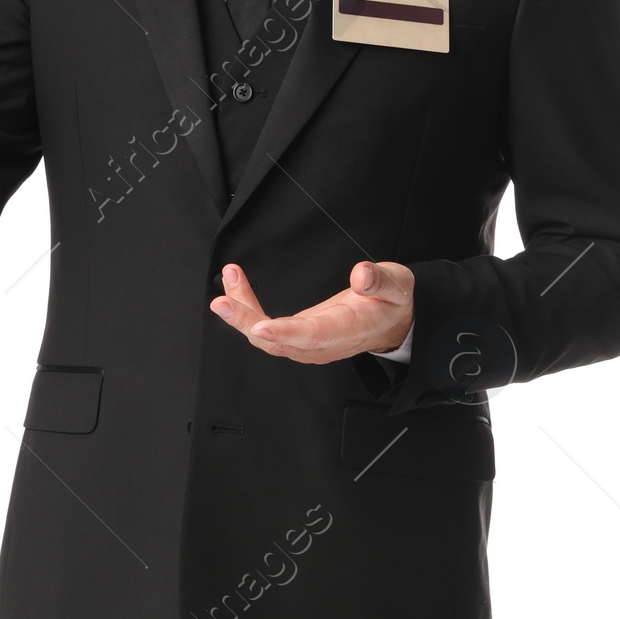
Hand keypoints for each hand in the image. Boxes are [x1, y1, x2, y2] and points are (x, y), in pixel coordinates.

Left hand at [210, 259, 413, 362]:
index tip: (259, 327)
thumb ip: (381, 280)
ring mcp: (306, 344)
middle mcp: (322, 343)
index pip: (313, 336)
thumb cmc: (391, 304)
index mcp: (346, 330)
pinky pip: (266, 330)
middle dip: (246, 322)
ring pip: (266, 338)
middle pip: (277, 342)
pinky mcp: (297, 336)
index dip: (286, 333)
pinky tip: (235, 287)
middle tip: (221, 302)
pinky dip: (247, 310)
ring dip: (242, 312)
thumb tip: (362, 275)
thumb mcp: (398, 286)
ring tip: (228, 280)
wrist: (390, 324)